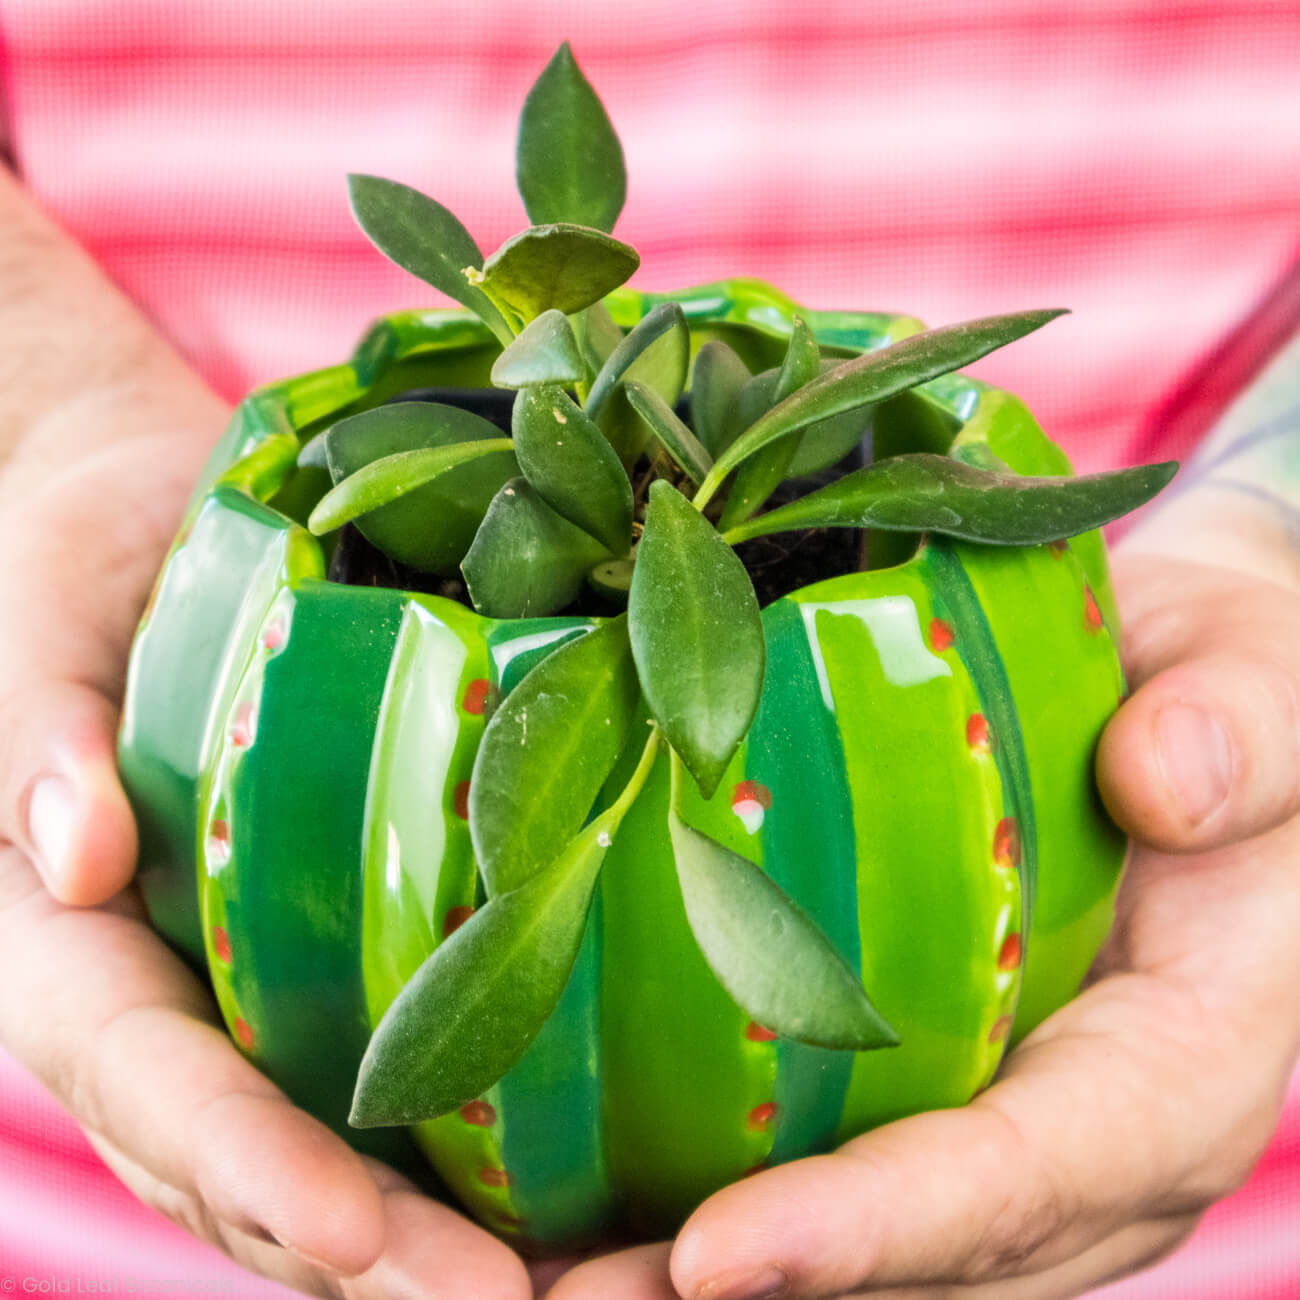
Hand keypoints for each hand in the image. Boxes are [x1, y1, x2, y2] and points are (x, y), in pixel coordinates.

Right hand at [0, 425, 558, 1296]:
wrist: (145, 513)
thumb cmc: (79, 545)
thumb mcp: (41, 607)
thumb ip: (34, 726)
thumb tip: (71, 852)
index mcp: (59, 932)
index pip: (145, 1073)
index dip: (243, 1161)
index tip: (354, 1230)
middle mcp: (150, 979)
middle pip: (237, 1151)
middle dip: (355, 1248)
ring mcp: (232, 968)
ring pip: (307, 1135)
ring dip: (411, 1230)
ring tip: (553, 1281)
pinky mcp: (307, 934)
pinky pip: (366, 1050)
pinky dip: (446, 1132)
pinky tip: (552, 1173)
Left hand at [547, 546, 1299, 1298]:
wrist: (1190, 706)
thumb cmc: (1221, 689)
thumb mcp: (1250, 677)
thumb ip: (1234, 727)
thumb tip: (1163, 777)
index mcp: (1183, 1060)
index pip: (1030, 1172)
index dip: (877, 1226)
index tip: (712, 1254)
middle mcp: (1101, 1144)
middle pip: (931, 1267)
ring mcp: (1021, 1140)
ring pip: (881, 1263)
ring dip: (708, 1288)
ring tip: (550, 1285)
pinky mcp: (952, 1100)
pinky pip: (842, 1182)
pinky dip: (727, 1211)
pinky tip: (592, 1203)